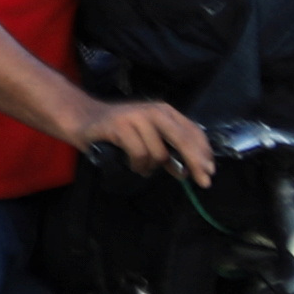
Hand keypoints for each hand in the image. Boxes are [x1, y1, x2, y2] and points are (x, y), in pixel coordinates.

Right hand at [88, 97, 217, 182]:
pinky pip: (139, 154)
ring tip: (140, 167)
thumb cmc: (118, 131)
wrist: (83, 119)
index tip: (210, 171)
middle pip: (183, 139)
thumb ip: (167, 153)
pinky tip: (130, 164)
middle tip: (203, 182)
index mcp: (165, 112)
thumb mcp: (148, 140)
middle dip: (195, 162)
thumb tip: (186, 171)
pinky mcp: (120, 126)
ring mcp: (137, 117)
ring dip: (151, 167)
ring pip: (159, 153)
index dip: (203, 152)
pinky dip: (136, 165)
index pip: (192, 131)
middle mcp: (155, 111)